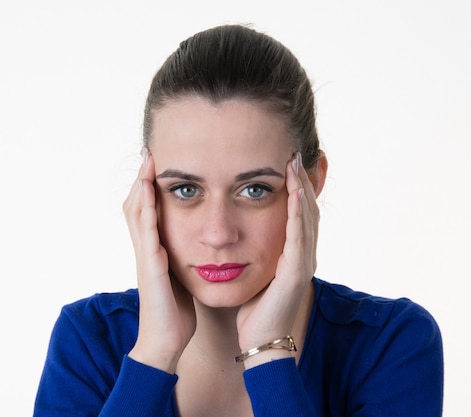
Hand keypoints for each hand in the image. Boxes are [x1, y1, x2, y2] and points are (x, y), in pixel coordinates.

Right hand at [123, 149, 195, 372]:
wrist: (167, 340)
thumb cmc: (177, 310)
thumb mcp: (182, 276)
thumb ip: (184, 257)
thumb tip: (199, 243)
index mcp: (156, 250)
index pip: (150, 210)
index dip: (151, 186)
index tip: (161, 162)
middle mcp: (147, 249)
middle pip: (136, 205)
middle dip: (142, 178)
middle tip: (150, 153)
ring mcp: (145, 257)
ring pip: (136, 213)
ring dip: (140, 186)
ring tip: (148, 162)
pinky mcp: (149, 267)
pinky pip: (146, 233)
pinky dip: (146, 210)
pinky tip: (149, 193)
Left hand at [236, 152, 318, 364]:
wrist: (262, 342)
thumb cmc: (256, 310)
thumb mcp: (256, 272)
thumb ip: (255, 251)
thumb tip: (240, 233)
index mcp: (294, 254)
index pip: (299, 213)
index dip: (296, 187)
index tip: (287, 162)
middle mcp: (304, 255)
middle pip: (308, 209)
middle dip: (302, 180)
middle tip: (296, 154)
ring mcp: (303, 263)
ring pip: (307, 218)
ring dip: (302, 189)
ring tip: (296, 164)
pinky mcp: (297, 272)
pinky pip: (299, 237)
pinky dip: (298, 213)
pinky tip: (295, 194)